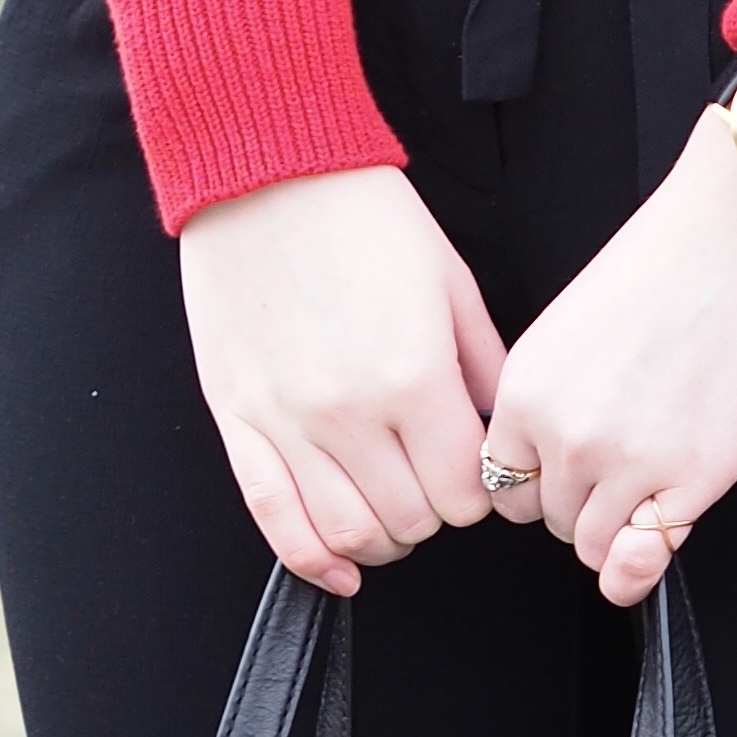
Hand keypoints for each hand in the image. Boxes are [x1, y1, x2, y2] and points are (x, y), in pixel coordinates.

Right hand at [176, 165, 506, 594]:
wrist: (267, 170)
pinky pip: (273, 518)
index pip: (466, 494)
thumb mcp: (452, 284)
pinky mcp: (236, 419)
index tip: (475, 470)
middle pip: (411, 521)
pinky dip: (311, 559)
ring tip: (393, 509)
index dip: (481, 492)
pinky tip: (340, 567)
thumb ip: (484, 369)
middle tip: (435, 480)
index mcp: (413, 377)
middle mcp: (348, 413)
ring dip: (382, 539)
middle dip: (435, 513)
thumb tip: (501, 435)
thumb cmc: (365, 216)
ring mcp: (285, 421)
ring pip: (345, 534)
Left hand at [485, 112, 736, 609]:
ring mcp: (627, 466)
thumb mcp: (575, 329)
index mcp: (526, 389)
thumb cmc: (669, 264)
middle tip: (620, 465)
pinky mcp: (691, 483)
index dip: (537, 479)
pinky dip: (640, 566)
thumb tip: (547, 462)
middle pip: (547, 516)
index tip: (564, 469)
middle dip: (578, 501)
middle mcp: (564, 435)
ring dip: (615, 529)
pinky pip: (641, 561)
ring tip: (648, 485)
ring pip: (591, 546)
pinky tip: (651, 546)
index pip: (501, 480)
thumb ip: (552, 399)